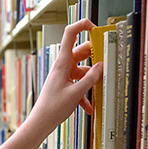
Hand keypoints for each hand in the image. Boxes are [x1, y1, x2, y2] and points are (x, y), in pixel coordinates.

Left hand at [26, 19, 103, 133]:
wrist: (41, 122)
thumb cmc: (53, 108)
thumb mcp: (76, 93)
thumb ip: (90, 78)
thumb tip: (101, 66)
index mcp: (63, 62)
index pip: (71, 33)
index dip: (83, 25)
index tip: (96, 28)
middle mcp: (63, 66)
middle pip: (81, 52)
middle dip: (95, 56)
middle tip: (106, 61)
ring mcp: (64, 76)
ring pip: (82, 70)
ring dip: (91, 79)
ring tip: (101, 88)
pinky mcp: (65, 85)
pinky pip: (78, 84)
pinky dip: (85, 94)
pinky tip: (90, 107)